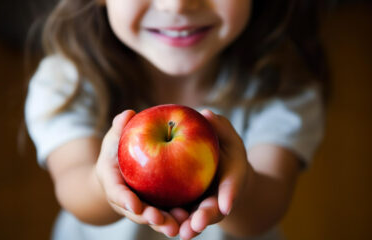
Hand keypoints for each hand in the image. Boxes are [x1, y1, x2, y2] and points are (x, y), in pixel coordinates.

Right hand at [95, 110, 184, 236]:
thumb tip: (128, 114)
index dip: (124, 199)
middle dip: (148, 217)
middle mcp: (125, 200)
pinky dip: (176, 217)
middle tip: (160, 219)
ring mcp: (141, 205)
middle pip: (136, 212)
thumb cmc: (116, 149)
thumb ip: (120, 127)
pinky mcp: (155, 205)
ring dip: (164, 223)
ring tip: (179, 226)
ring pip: (152, 217)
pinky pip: (166, 212)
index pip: (116, 192)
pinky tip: (191, 218)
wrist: (118, 167)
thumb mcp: (115, 137)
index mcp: (112, 183)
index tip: (134, 204)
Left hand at [179, 110, 249, 239]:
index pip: (232, 186)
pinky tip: (158, 222)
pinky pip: (180, 214)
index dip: (229, 195)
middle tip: (196, 224)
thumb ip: (220, 126)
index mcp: (232, 178)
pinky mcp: (188, 206)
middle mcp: (219, 197)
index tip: (225, 205)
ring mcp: (203, 204)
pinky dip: (172, 219)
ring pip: (197, 217)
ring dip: (188, 226)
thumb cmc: (224, 148)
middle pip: (213, 209)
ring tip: (179, 232)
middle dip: (205, 217)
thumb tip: (206, 113)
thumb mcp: (226, 135)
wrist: (217, 167)